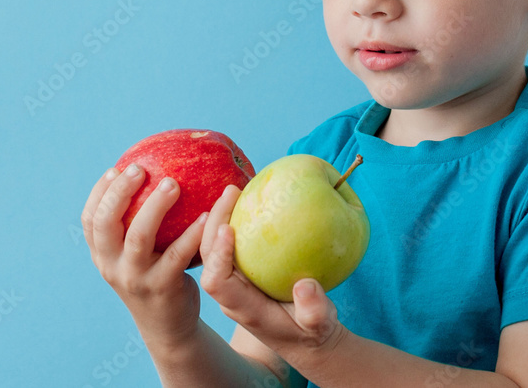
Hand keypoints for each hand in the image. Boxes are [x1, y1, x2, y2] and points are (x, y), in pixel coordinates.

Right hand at [81, 164, 208, 346]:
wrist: (168, 327)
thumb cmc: (155, 277)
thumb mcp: (134, 256)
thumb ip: (133, 225)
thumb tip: (150, 174)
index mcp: (102, 255)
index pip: (90, 220)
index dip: (99, 192)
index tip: (115, 169)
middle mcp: (112, 266)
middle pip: (106, 224)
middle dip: (119, 192)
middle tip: (139, 169)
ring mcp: (135, 278)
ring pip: (139, 237)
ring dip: (155, 206)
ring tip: (172, 183)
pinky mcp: (162, 288)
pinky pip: (177, 255)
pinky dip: (191, 233)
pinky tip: (205, 215)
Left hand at [199, 185, 349, 367]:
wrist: (304, 338)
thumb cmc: (313, 333)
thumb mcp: (320, 328)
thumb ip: (314, 312)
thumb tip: (305, 286)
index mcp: (243, 308)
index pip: (217, 281)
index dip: (218, 255)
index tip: (228, 229)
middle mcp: (231, 293)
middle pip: (207, 257)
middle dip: (213, 224)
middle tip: (231, 191)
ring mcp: (234, 280)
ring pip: (213, 246)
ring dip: (220, 217)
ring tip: (234, 189)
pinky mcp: (241, 269)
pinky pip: (230, 242)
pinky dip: (233, 220)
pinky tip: (245, 199)